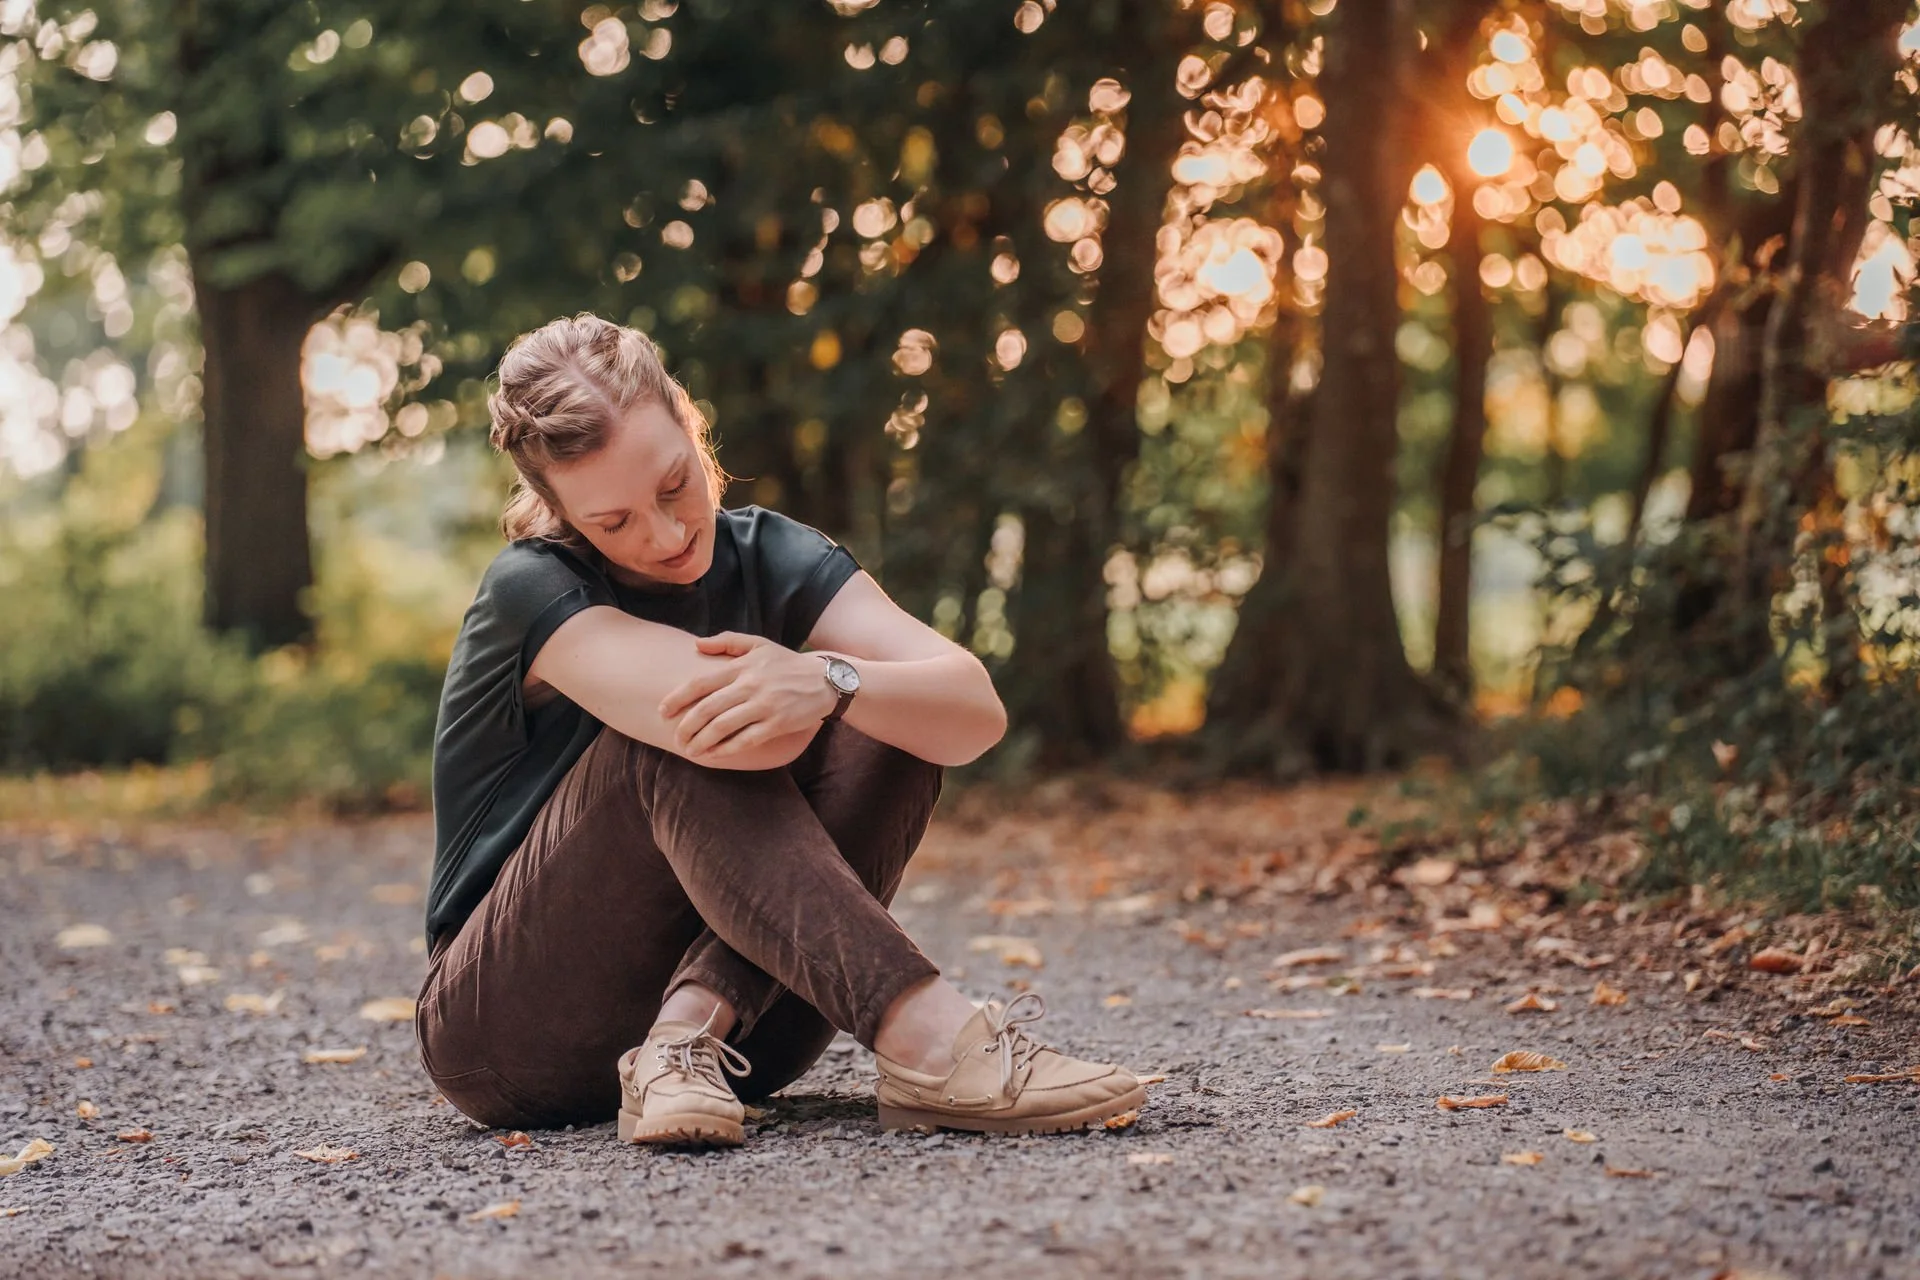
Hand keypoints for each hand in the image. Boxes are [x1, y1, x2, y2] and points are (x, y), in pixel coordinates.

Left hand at [658, 632, 837, 760]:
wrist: (825, 680)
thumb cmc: (787, 663)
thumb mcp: (759, 644)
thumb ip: (727, 641)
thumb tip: (696, 645)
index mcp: (741, 666)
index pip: (701, 683)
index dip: (677, 698)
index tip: (662, 711)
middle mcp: (750, 685)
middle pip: (707, 709)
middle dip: (686, 727)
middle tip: (676, 739)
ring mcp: (764, 705)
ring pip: (723, 727)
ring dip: (702, 741)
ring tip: (690, 750)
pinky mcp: (777, 723)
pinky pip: (746, 740)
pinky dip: (726, 749)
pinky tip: (714, 755)